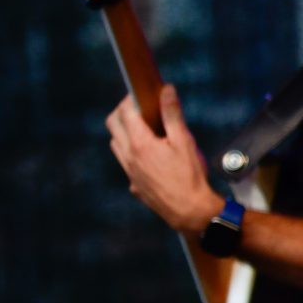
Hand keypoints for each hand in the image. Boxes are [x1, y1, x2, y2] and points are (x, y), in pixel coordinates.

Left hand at [105, 85, 221, 237]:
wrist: (189, 211)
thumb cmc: (189, 175)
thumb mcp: (184, 141)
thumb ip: (172, 114)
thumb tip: (166, 91)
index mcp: (139, 144)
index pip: (124, 112)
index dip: (131, 99)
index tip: (141, 94)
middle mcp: (128, 157)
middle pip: (112, 125)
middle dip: (122, 112)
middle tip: (139, 107)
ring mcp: (129, 172)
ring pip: (116, 144)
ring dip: (124, 132)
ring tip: (145, 128)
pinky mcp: (134, 184)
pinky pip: (125, 162)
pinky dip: (131, 151)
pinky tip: (150, 153)